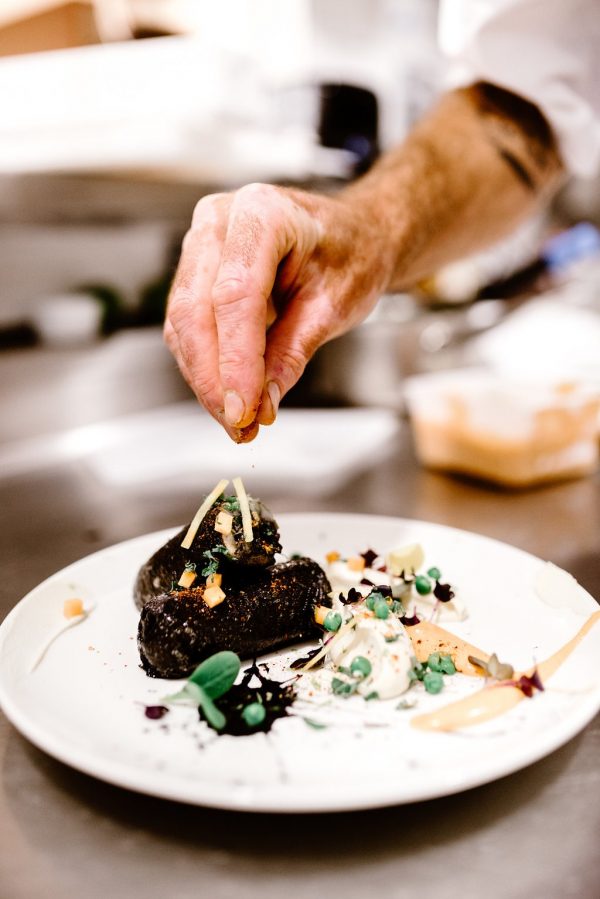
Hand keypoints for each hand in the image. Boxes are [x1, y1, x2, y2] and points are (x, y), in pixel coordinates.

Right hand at [164, 183, 389, 441]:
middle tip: (239, 425)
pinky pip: (186, 327)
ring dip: (205, 380)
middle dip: (213, 378)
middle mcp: (221, 220)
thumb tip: (262, 404)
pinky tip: (230, 399)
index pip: (236, 294)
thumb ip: (294, 353)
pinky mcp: (195, 271)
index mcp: (264, 213)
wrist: (354, 234)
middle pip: (196, 309)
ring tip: (239, 422)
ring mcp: (201, 243)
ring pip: (183, 323)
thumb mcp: (336, 304)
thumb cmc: (352, 253)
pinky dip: (205, 368)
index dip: (235, 360)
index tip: (244, 410)